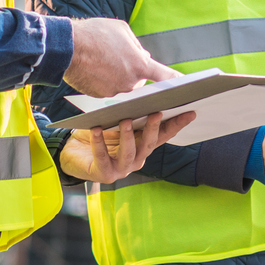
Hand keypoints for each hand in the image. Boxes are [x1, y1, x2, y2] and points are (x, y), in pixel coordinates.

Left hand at [60, 111, 195, 184]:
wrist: (74, 153)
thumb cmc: (100, 134)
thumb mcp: (119, 122)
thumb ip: (134, 113)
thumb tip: (147, 90)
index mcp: (143, 146)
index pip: (163, 135)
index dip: (177, 125)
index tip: (190, 113)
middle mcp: (136, 160)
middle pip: (148, 144)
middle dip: (153, 128)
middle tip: (156, 112)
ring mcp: (121, 169)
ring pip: (129, 153)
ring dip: (128, 136)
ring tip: (125, 120)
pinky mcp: (104, 173)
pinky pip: (102, 156)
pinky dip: (99, 142)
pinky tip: (97, 129)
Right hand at [64, 18, 179, 96]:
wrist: (68, 48)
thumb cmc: (96, 34)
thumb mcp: (122, 31)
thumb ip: (135, 46)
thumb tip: (140, 55)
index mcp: (139, 65)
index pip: (164, 76)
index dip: (176, 80)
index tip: (186, 84)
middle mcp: (130, 83)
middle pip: (139, 81)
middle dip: (134, 71)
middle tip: (119, 57)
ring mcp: (114, 93)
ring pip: (122, 86)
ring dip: (117, 76)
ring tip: (102, 60)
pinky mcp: (100, 98)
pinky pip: (108, 91)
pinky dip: (104, 82)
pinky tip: (94, 69)